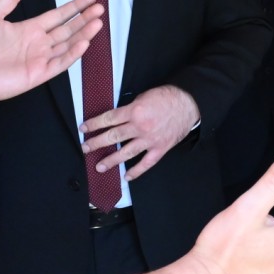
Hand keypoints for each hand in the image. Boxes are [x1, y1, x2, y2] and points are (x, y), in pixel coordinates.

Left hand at [0, 0, 101, 117]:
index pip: (58, 16)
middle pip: (68, 29)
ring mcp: (40, 59)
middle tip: (100, 8)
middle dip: (84, 19)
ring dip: (83, 34)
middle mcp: (38, 44)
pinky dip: (73, 54)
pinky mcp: (38, 74)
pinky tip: (84, 42)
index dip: (74, 7)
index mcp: (30, 30)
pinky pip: (60, 63)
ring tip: (98, 22)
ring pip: (68, 45)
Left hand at [81, 84, 199, 179]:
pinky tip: (126, 177)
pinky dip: (136, 171)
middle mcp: (140, 127)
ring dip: (111, 160)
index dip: (94, 124)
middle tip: (86, 148)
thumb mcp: (144, 96)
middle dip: (96, 143)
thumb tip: (118, 118)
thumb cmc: (168, 97)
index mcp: (135, 111)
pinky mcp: (160, 148)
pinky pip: (146, 163)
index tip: (84, 128)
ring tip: (99, 166)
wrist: (189, 103)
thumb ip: (130, 108)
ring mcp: (150, 140)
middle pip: (113, 136)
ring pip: (126, 153)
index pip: (108, 119)